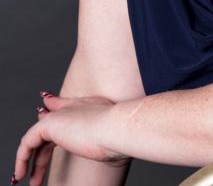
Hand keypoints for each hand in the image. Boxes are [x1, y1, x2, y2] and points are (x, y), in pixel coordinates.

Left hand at [13, 93, 129, 185]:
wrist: (115, 128)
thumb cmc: (117, 135)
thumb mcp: (105, 134)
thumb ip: (96, 135)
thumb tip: (96, 147)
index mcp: (85, 106)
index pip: (62, 106)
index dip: (52, 108)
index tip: (43, 110)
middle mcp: (71, 107)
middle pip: (48, 122)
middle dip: (40, 147)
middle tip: (34, 172)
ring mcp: (60, 115)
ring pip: (37, 136)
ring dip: (31, 160)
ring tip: (32, 181)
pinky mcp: (50, 124)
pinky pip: (28, 142)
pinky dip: (22, 157)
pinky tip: (22, 172)